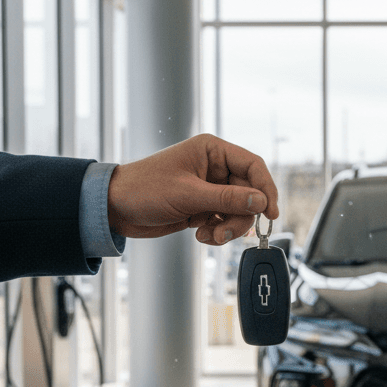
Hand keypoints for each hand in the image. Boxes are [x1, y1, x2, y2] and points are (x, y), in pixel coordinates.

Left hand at [105, 134, 279, 244]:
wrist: (115, 208)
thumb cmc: (144, 189)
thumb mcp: (188, 194)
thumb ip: (227, 199)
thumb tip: (260, 202)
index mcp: (211, 151)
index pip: (252, 166)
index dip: (266, 189)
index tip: (271, 213)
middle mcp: (213, 168)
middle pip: (248, 193)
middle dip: (240, 216)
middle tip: (227, 231)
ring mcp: (208, 189)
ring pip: (238, 211)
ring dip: (228, 227)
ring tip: (209, 235)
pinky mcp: (202, 207)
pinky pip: (224, 220)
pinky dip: (217, 231)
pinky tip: (200, 234)